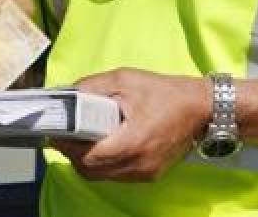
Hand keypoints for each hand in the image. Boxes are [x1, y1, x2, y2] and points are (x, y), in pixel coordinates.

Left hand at [49, 68, 208, 181]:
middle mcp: (139, 163)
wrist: (201, 108)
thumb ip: (92, 86)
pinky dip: (103, 164)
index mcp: (133, 141)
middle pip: (91, 171)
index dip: (67, 146)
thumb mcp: (124, 80)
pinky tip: (101, 144)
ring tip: (81, 138)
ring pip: (102, 176)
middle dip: (73, 154)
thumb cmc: (165, 92)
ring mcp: (146, 172)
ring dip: (86, 161)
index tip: (55, 133)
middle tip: (65, 135)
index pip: (88, 157)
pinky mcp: (150, 174)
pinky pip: (117, 175)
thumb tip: (66, 93)